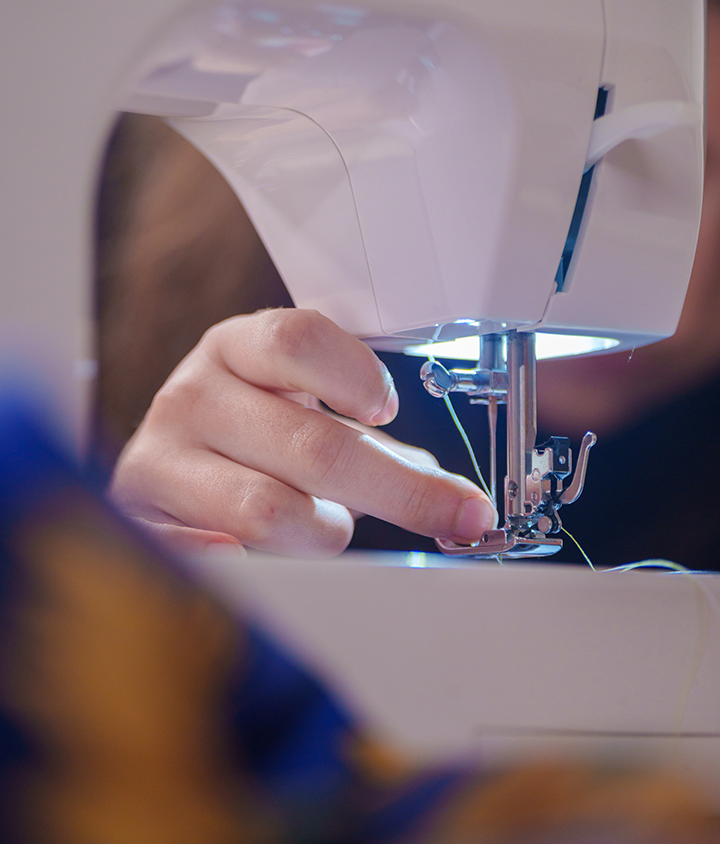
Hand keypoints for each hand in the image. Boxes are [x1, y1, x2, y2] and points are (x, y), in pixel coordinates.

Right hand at [110, 309, 494, 554]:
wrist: (165, 461)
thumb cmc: (247, 428)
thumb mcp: (297, 403)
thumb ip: (369, 437)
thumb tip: (454, 499)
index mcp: (236, 347)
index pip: (298, 339)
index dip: (355, 374)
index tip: (390, 409)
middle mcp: (191, 395)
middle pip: (309, 443)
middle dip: (397, 488)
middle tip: (453, 513)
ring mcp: (159, 458)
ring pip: (268, 510)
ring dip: (323, 530)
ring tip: (325, 523)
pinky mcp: (141, 520)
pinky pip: (207, 555)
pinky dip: (249, 564)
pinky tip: (261, 559)